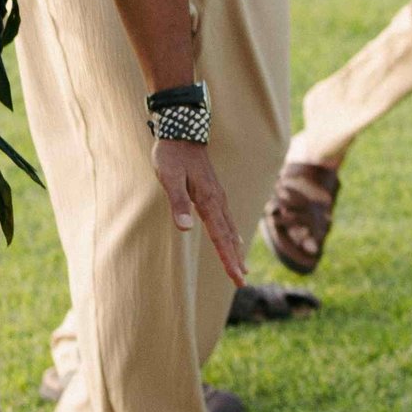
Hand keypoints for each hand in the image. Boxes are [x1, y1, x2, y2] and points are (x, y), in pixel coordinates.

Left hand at [154, 137, 246, 283]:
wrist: (182, 131)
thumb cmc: (172, 155)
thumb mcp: (170, 178)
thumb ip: (178, 203)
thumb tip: (186, 228)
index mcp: (208, 201)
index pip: (220, 237)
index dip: (227, 259)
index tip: (236, 277)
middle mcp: (217, 201)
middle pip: (228, 237)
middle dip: (234, 260)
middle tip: (241, 280)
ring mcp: (218, 196)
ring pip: (230, 228)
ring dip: (235, 249)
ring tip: (241, 267)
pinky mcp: (214, 192)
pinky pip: (227, 219)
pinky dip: (232, 234)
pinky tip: (235, 239)